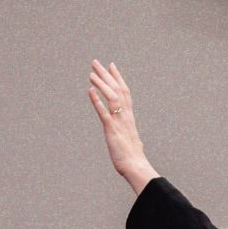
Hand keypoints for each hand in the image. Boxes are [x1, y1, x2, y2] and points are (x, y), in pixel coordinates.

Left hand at [88, 58, 154, 190]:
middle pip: (116, 89)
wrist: (135, 166)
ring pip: (111, 97)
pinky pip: (104, 112)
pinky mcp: (112, 130)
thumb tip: (138, 143)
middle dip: (106, 74)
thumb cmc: (134, 158)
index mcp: (129, 116)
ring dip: (101, 84)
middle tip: (95, 62)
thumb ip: (131, 137)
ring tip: (91, 73)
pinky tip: (90, 91)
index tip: (111, 65)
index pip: (124, 91)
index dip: (117, 77)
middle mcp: (125, 115)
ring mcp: (119, 121)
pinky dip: (97, 101)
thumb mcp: (132, 143)